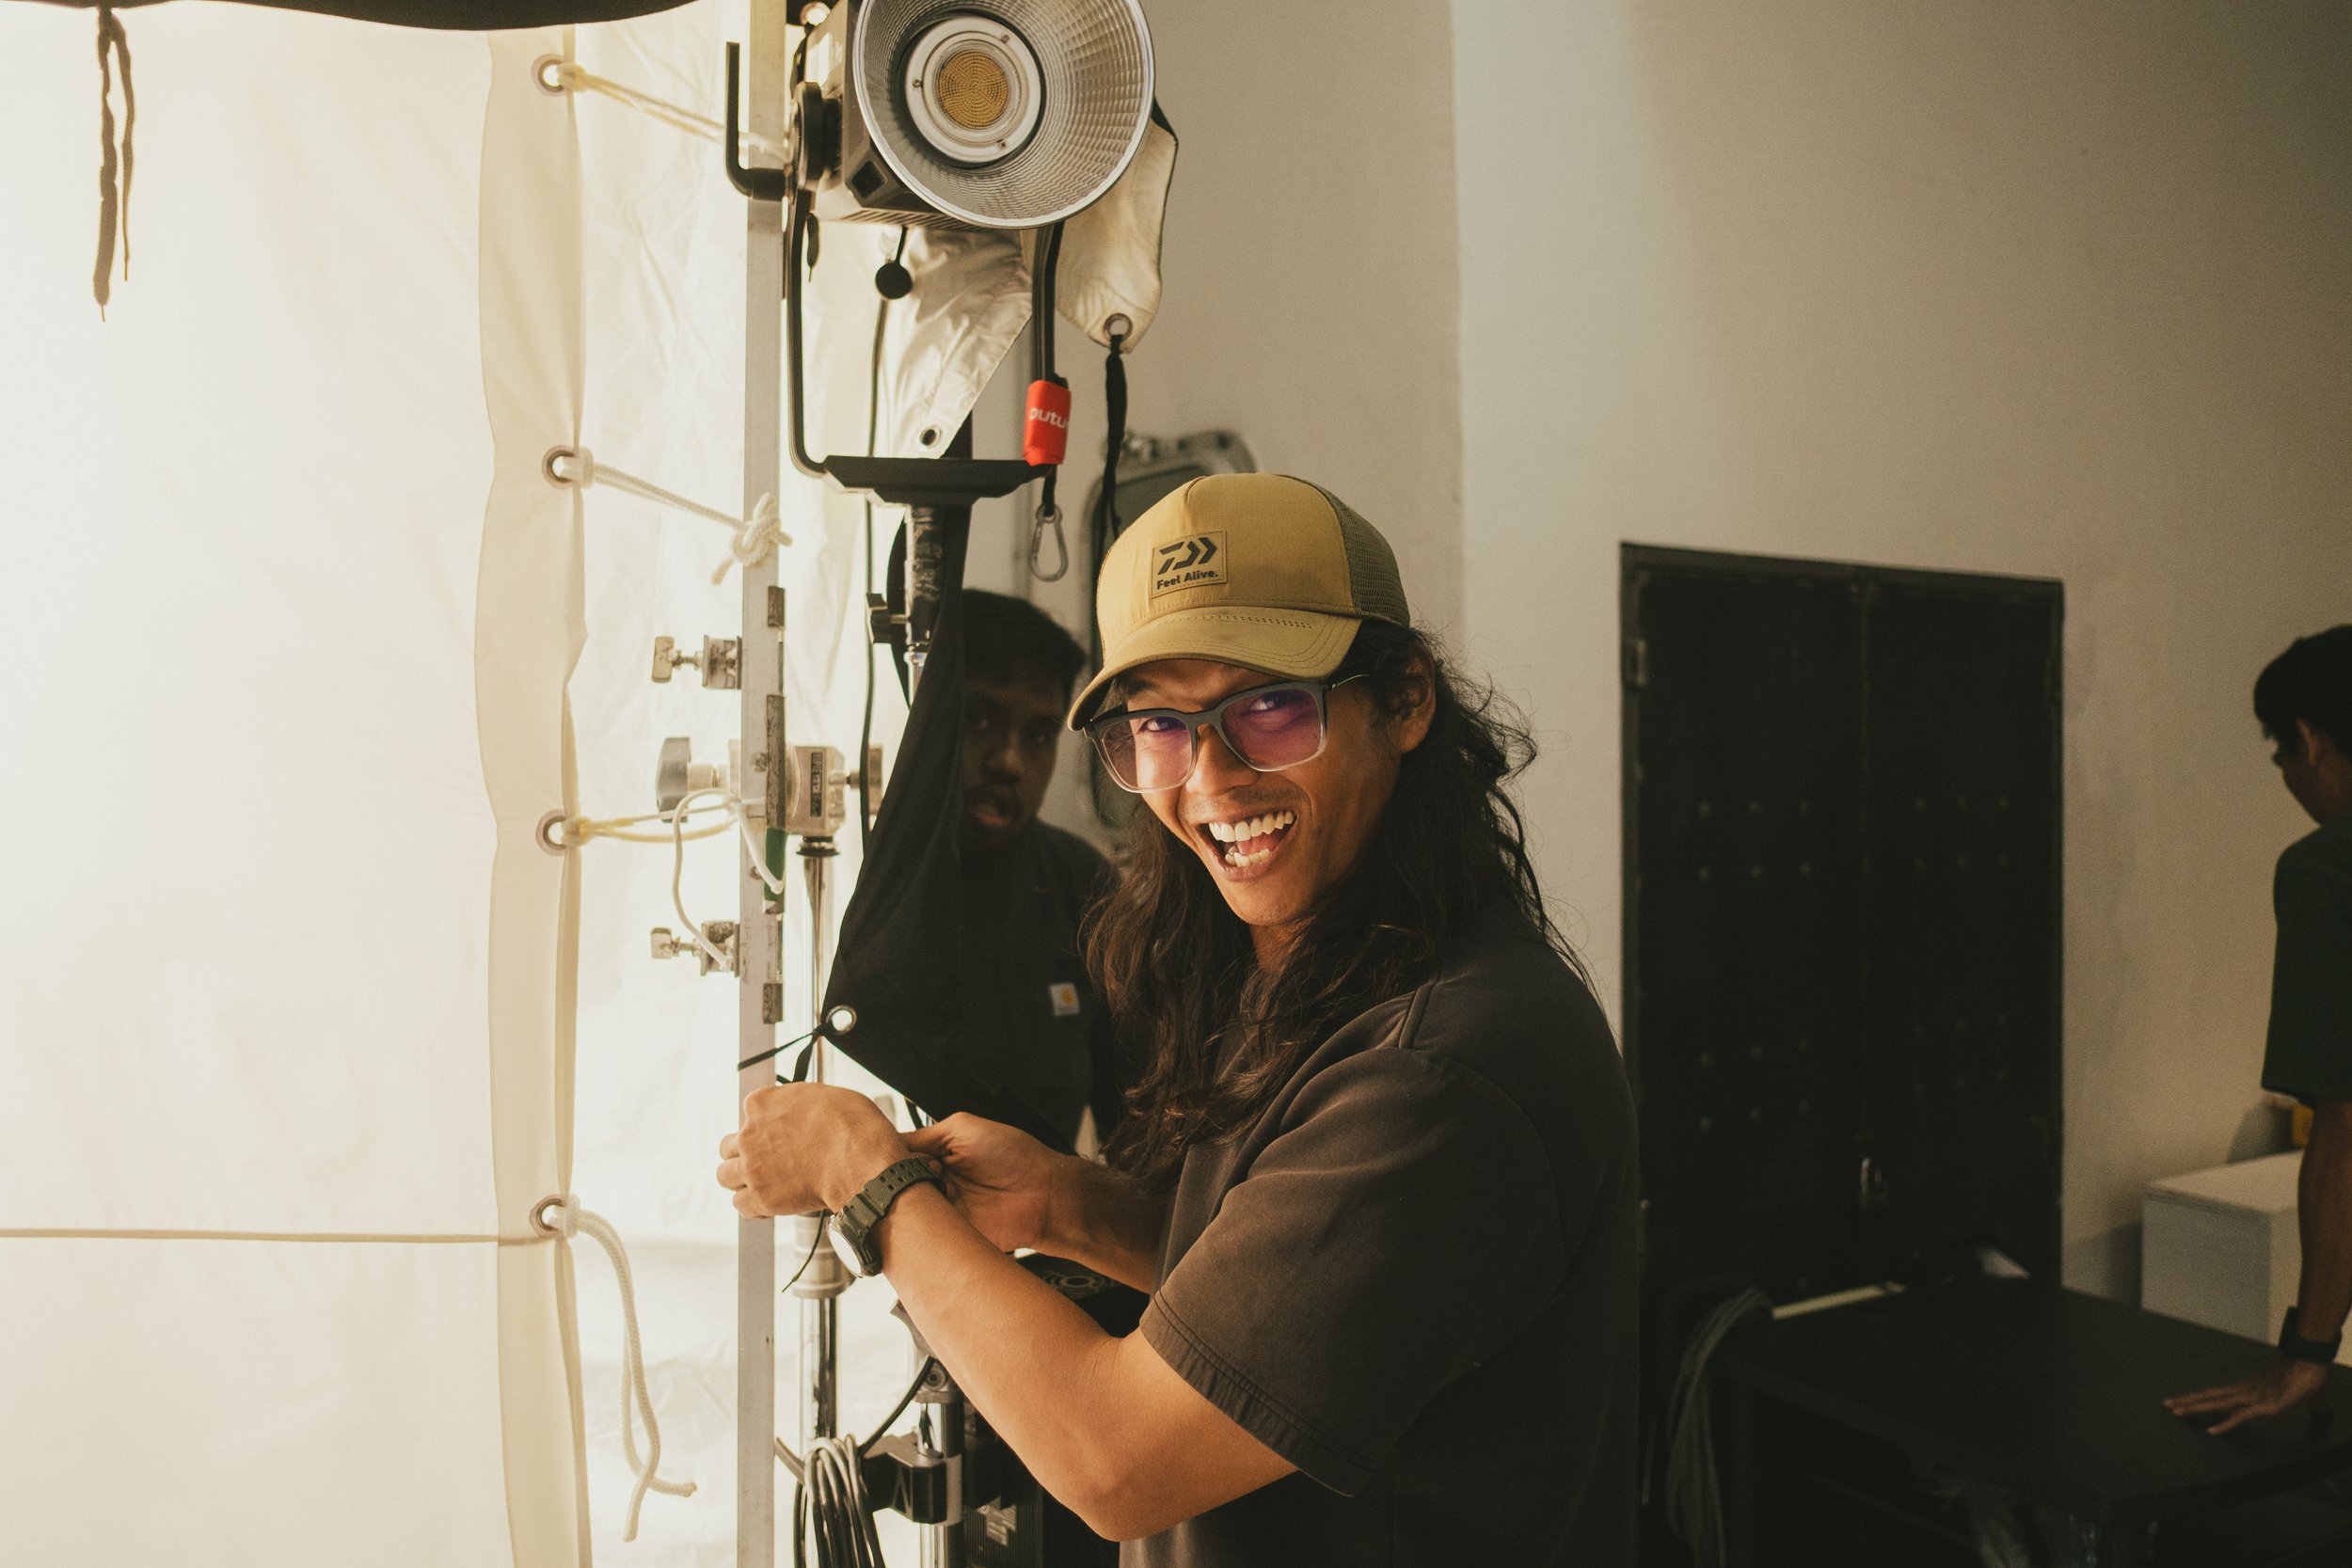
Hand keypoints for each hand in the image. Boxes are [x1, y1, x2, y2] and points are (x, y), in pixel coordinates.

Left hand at [716, 1083, 908, 1218]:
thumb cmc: (852, 1126)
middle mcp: (750, 1134)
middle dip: (744, 1152)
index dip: (766, 1123)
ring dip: (740, 1179)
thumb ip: (799, 1103)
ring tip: (761, 1182)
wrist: (859, 1161)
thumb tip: (802, 1111)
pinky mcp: (760, 1198)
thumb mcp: (825, 1095)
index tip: (778, 1131)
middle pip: (728, 1146)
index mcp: (762, 1103)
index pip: (749, 1111)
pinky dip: (752, 1206)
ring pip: (724, 1176)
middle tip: (765, 1158)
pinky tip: (768, 1202)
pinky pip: (740, 1205)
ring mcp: (751, 1167)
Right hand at [902, 1112, 1066, 1254]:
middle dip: (896, 1180)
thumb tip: (889, 1140)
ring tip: (925, 1192)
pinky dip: (921, 1225)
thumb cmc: (1014, 1155)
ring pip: (907, 1209)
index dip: (888, 1158)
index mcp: (936, 1155)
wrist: (1044, 1193)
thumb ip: (924, 1134)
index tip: (882, 1159)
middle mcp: (935, 1182)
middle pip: (896, 1184)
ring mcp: (942, 1209)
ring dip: (909, 1202)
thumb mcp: (963, 1129)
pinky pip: (925, 1234)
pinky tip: (927, 1214)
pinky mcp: (950, 1234)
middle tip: (908, 1176)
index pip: (897, 1157)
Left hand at [2166, 1358, 2330, 1433]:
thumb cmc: (2305, 1372)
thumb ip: (2307, 1404)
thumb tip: (2320, 1411)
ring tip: (2176, 1412)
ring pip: (2218, 1404)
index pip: (2218, 1394)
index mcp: (2249, 1388)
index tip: (2182, 1400)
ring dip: (2196, 1409)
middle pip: (2211, 1397)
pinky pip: (2240, 1417)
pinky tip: (2211, 1431)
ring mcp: (2254, 1398)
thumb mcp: (2299, 1393)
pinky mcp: (2266, 1406)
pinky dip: (2225, 1424)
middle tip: (2166, 1405)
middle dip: (2189, 1401)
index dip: (2200, 1397)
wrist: (2312, 1360)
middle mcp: (2245, 1392)